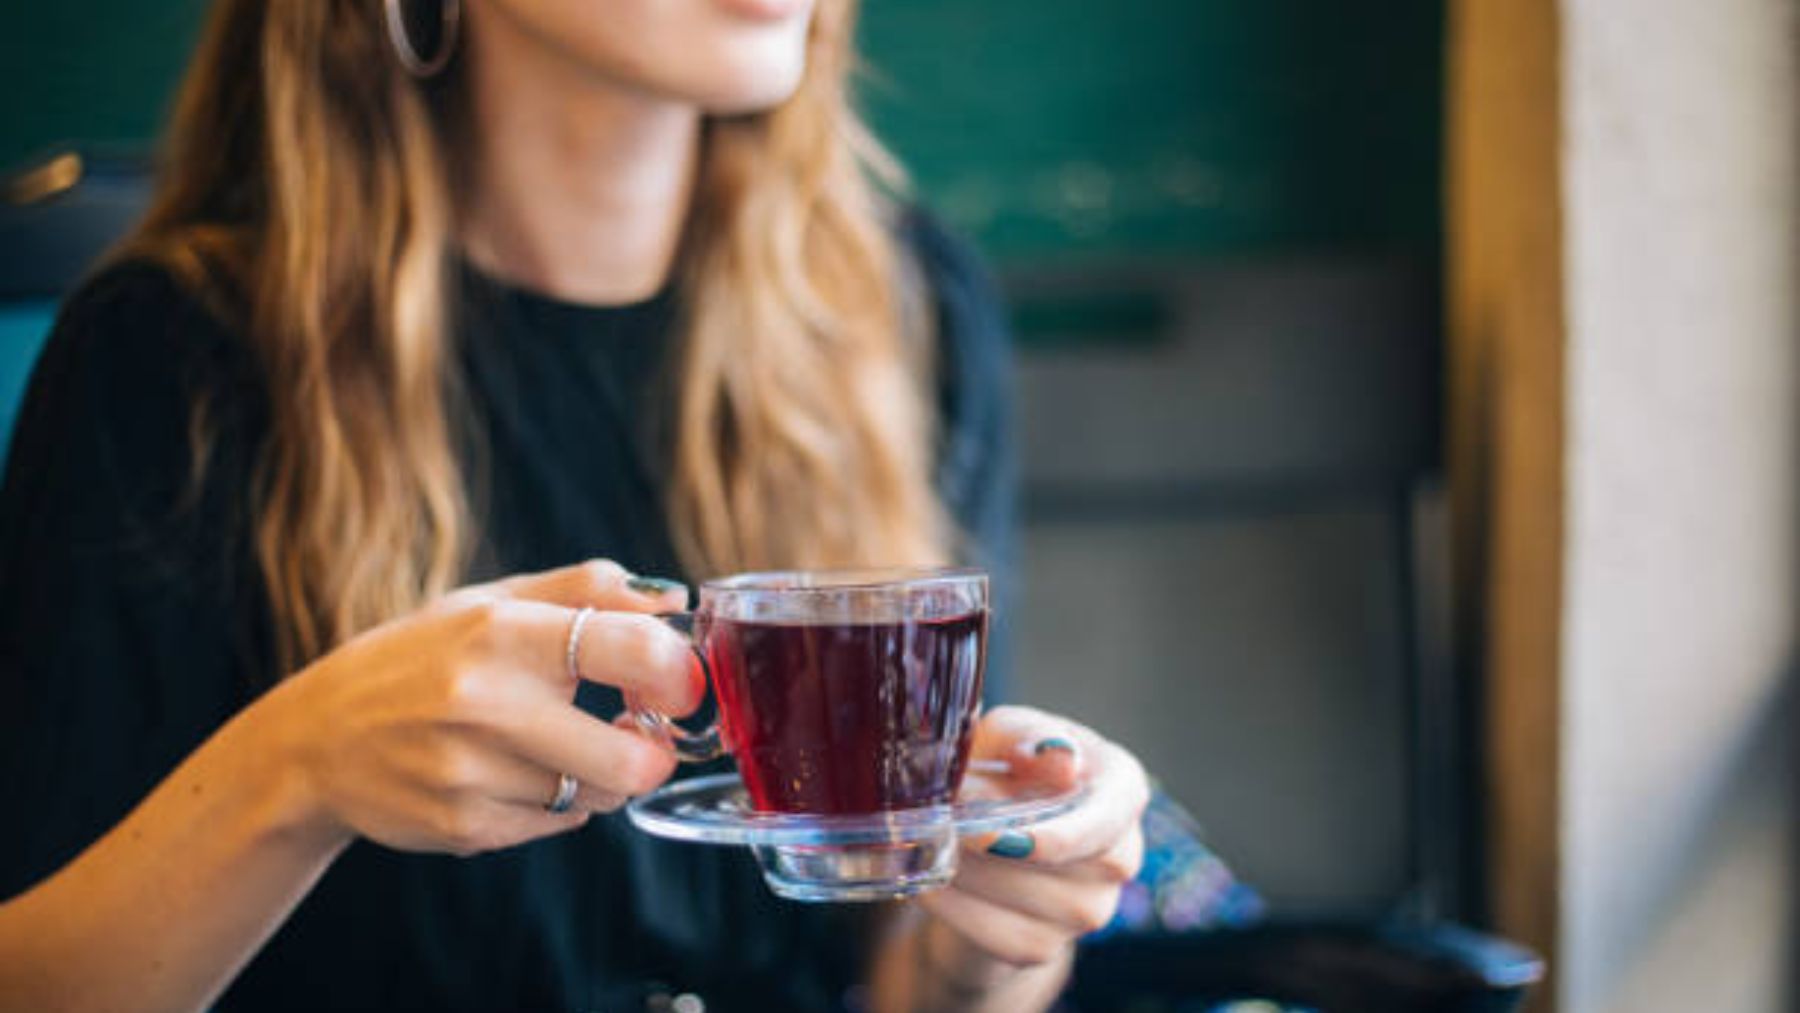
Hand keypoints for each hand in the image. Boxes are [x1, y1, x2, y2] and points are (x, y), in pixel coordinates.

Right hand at [257, 560, 699, 855]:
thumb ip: (587, 591)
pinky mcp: (465, 828)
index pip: (634, 650)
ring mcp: (472, 774)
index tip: (677, 683)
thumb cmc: (419, 658)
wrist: (315, 741)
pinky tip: (513, 772)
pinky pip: (559, 822)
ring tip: (559, 743)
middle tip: (640, 732)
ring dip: (600, 773)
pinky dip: (557, 801)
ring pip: (598, 794)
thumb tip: (675, 601)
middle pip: (629, 759)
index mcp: (502, 633)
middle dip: (652, 751)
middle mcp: (486, 705)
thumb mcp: (492, 603)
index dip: (678, 674)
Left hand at [913, 706, 1150, 997]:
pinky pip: (995, 935)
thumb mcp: (1005, 738)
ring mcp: (1088, 910)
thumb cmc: (1005, 771)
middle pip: (1056, 862)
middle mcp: (1119, 856)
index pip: (1107, 820)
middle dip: (986, 841)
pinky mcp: (1046, 947)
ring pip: (1019, 898)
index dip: (1057, 835)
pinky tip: (927, 880)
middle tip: (934, 820)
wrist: (983, 842)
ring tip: (925, 840)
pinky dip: (953, 906)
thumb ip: (1024, 737)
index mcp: (1121, 789)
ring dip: (962, 869)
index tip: (997, 836)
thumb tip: (1058, 757)